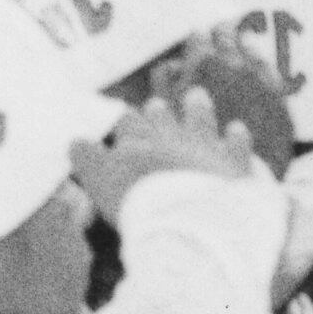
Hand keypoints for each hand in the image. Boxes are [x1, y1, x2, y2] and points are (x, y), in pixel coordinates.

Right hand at [70, 91, 254, 219]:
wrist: (189, 218)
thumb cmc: (140, 204)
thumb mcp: (101, 184)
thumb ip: (88, 161)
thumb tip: (75, 142)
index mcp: (136, 142)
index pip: (126, 122)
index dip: (124, 122)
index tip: (122, 120)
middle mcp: (169, 136)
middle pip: (161, 116)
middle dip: (157, 112)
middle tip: (155, 105)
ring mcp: (203, 145)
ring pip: (199, 118)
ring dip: (196, 107)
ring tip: (196, 95)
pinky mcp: (233, 161)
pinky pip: (237, 143)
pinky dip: (236, 136)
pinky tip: (237, 129)